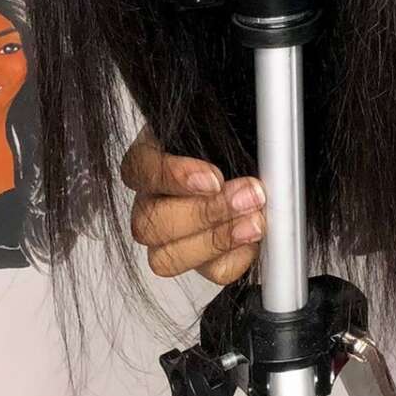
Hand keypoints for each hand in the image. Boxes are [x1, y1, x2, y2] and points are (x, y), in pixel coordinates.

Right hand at [121, 126, 265, 283]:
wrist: (256, 159)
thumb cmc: (232, 139)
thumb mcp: (219, 125)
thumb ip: (215, 129)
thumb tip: (243, 123)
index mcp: (148, 162)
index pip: (140, 170)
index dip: (174, 178)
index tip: (213, 178)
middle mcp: (151, 203)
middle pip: (150, 223)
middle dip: (206, 213)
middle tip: (249, 196)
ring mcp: (169, 238)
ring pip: (167, 257)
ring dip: (218, 240)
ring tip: (256, 220)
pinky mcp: (201, 261)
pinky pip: (210, 272)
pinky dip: (235, 259)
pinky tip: (253, 240)